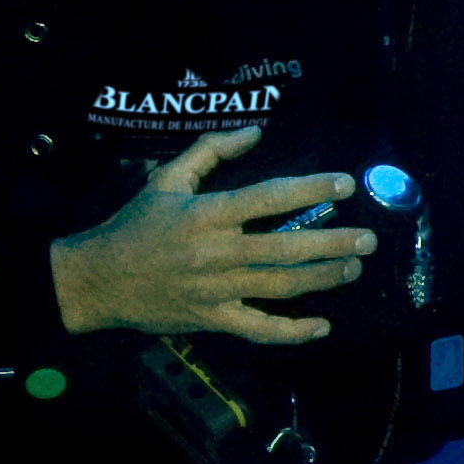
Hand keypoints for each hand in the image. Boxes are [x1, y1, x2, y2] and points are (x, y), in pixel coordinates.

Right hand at [48, 125, 373, 342]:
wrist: (95, 280)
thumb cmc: (135, 224)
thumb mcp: (166, 178)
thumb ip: (210, 150)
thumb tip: (255, 131)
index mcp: (206, 213)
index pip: (268, 197)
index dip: (310, 190)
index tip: (344, 185)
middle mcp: (215, 252)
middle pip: (285, 248)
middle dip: (332, 243)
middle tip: (368, 239)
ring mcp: (215, 290)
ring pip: (280, 287)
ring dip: (323, 278)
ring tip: (354, 267)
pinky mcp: (212, 320)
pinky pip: (258, 329)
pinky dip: (292, 331)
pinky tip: (322, 326)